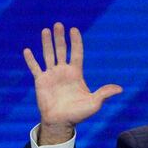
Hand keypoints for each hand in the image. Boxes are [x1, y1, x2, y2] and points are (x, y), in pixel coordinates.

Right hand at [23, 22, 121, 144]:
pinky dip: (31, 60)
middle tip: (58, 24)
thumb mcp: (94, 103)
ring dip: (46, 43)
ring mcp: (51, 75)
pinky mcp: (41, 81)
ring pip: (48, 55)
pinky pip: (35, 68)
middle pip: (61, 50)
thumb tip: (120, 89)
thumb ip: (104, 94)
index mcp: (76, 74)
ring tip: (45, 30)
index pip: (77, 53)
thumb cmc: (78, 114)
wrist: (61, 122)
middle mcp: (63, 71)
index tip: (74, 29)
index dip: (76, 42)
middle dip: (60, 38)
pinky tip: (27, 50)